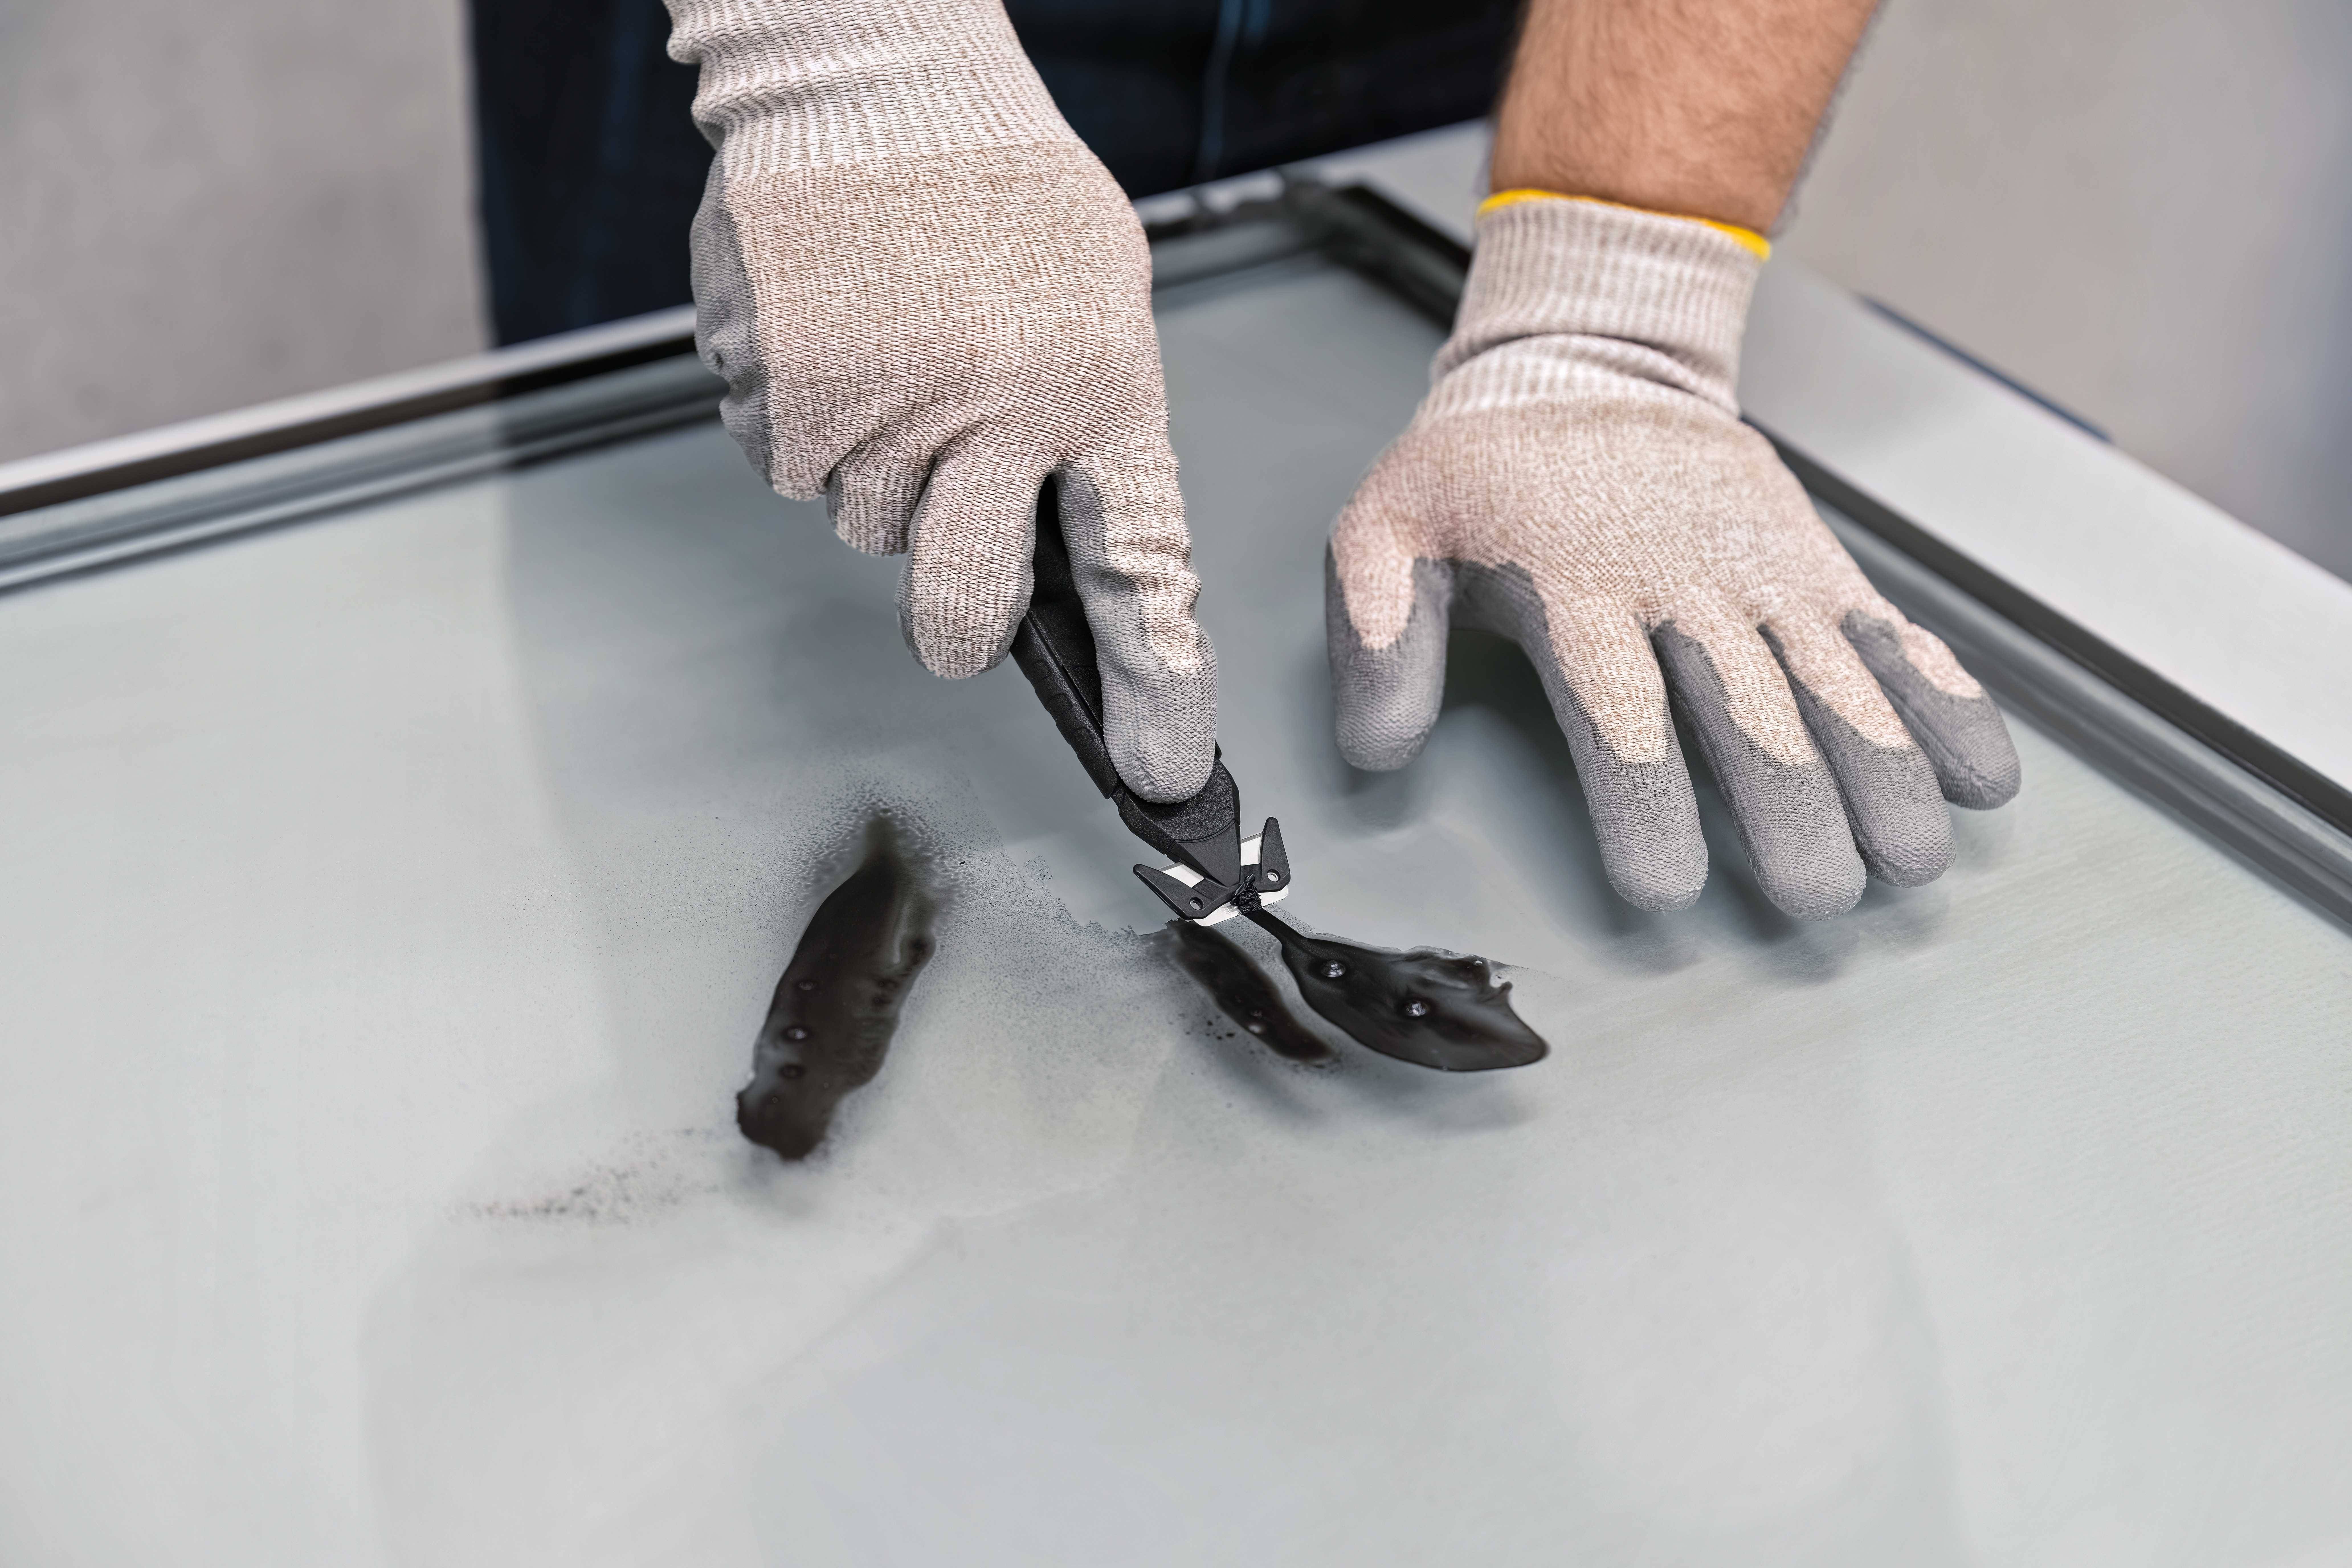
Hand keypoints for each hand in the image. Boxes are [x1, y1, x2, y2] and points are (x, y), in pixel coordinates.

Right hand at [665, 0, 1215, 802]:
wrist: (872, 77)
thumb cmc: (997, 194)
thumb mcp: (1097, 302)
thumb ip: (1088, 431)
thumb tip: (1063, 549)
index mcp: (1095, 389)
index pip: (1141, 570)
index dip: (1156, 685)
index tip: (1159, 771)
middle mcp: (989, 415)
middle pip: (961, 611)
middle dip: (957, 618)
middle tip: (948, 526)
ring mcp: (876, 409)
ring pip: (865, 528)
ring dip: (880, 470)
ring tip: (896, 353)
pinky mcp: (778, 393)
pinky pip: (789, 468)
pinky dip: (807, 423)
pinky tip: (836, 339)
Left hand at [1327, 196, 2018, 917]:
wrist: (1587, 358)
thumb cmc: (1480, 469)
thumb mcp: (1385, 528)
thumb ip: (1372, 635)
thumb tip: (1375, 751)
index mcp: (1576, 587)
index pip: (1619, 712)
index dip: (1646, 803)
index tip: (1665, 889)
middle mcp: (1686, 584)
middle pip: (1750, 710)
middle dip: (1794, 810)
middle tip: (1822, 898)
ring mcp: (1766, 574)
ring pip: (1839, 682)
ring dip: (1887, 773)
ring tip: (1916, 859)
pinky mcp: (1818, 565)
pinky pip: (1894, 637)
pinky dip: (1947, 702)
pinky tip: (1986, 776)